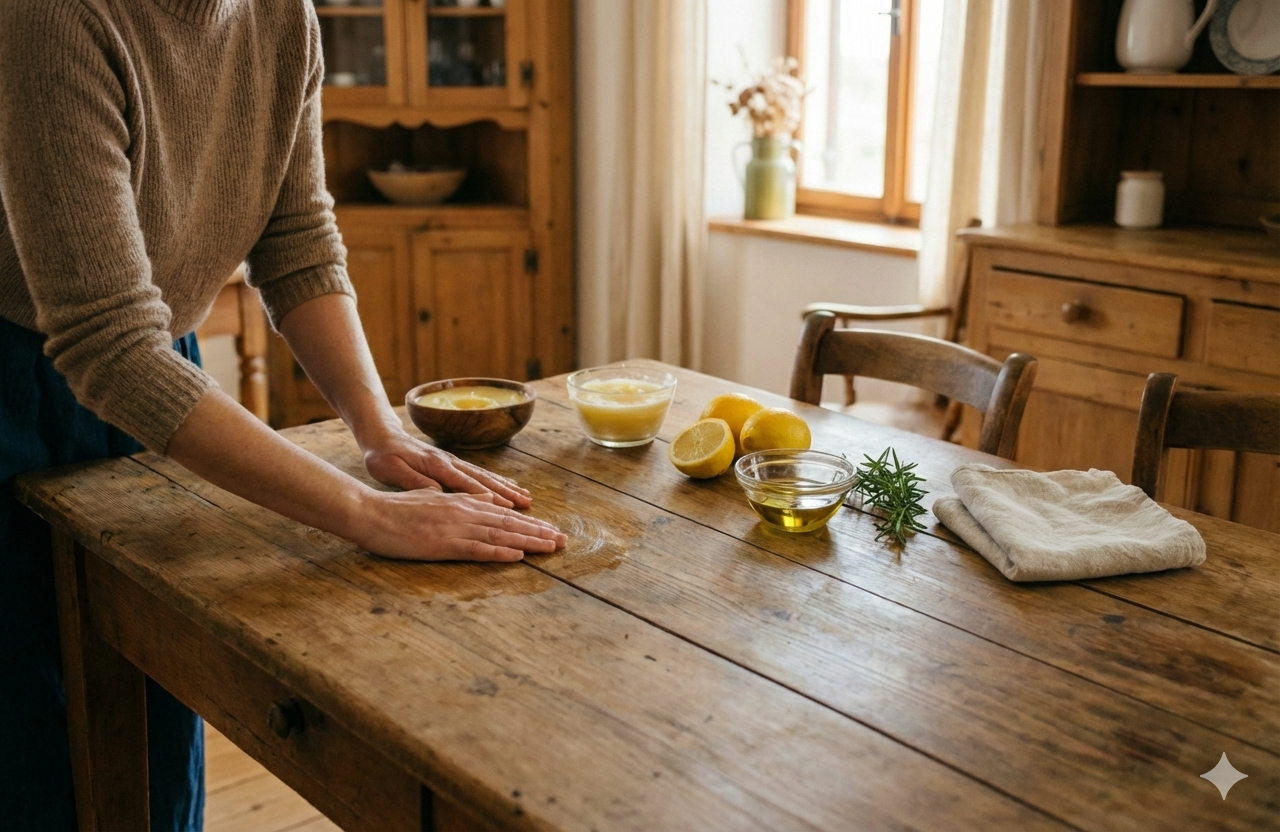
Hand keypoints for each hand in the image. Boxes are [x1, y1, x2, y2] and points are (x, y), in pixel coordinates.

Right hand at [357, 487, 566, 561]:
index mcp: (462, 502)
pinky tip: (518, 557)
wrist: (370, 512)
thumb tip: (483, 501)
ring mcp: (455, 528)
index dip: (529, 523)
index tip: (550, 530)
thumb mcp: (433, 499)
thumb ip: (459, 501)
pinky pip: (477, 549)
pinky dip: (500, 553)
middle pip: (509, 523)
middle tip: (563, 541)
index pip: (503, 514)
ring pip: (500, 535)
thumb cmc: (396, 509)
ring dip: (528, 542)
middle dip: (538, 532)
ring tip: (551, 548)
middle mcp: (464, 512)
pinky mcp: (443, 544)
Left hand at [363, 429, 532, 508]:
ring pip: (486, 477)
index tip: (509, 509)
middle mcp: (450, 463)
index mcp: (437, 466)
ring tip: (527, 500)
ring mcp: (453, 462)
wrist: (381, 436)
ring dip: (507, 489)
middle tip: (529, 506)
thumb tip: (439, 494)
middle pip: (484, 481)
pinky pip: (479, 475)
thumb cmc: (383, 456)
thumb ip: (415, 482)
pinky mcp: (452, 464)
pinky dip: (497, 484)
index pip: (468, 485)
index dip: (489, 498)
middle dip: (508, 495)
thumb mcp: (391, 471)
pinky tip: (507, 491)